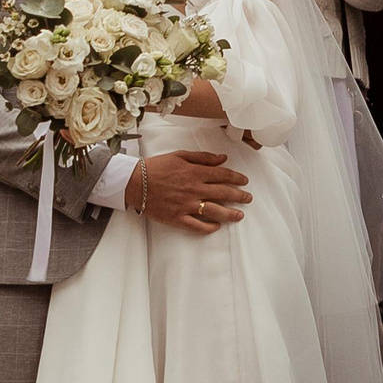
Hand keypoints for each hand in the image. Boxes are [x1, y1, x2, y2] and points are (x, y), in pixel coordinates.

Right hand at [136, 148, 251, 234]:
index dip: (236, 178)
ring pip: (214, 211)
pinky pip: (197, 226)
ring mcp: (186, 205)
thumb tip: (222, 158)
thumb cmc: (156, 167)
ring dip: (230, 214)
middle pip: (223, 193)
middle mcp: (194, 190)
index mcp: (195, 173)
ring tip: (239, 215)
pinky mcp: (177, 218)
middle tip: (248, 198)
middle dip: (239, 196)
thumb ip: (202, 157)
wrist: (134, 182)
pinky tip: (217, 227)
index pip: (223, 175)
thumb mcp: (180, 155)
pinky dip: (209, 227)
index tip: (245, 181)